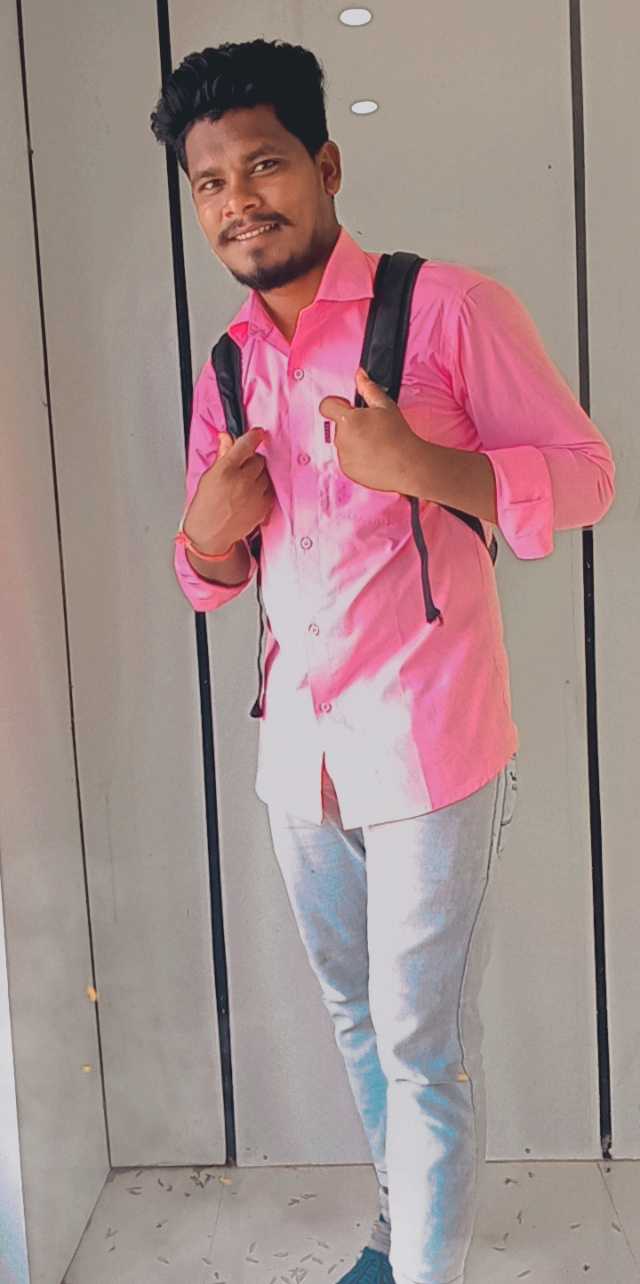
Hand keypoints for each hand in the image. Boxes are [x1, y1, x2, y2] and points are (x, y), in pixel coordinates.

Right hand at [184, 427, 275, 552]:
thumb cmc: (205, 507)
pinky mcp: (263, 507)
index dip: (254, 436)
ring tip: (244, 484)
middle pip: (259, 459)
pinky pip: (270, 489)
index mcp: (226, 470)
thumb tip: (227, 438)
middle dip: (251, 460)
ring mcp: (255, 495)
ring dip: (258, 475)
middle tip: (241, 468)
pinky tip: (250, 494)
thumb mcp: (208, 477)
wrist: (210, 534)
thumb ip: (221, 455)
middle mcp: (242, 481)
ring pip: (266, 474)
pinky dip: (263, 489)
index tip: (257, 433)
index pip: (246, 444)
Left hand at [318, 367, 422, 493]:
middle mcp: (341, 438)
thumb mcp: (385, 406)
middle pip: (338, 425)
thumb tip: (360, 375)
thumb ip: (369, 388)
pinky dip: (357, 456)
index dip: (336, 403)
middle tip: (372, 428)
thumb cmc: (398, 436)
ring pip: (343, 442)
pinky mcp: (347, 470)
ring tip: (375, 443)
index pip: (326, 405)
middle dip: (351, 424)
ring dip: (354, 440)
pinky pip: (347, 458)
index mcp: (348, 420)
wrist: (406, 465)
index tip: (348, 407)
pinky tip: (373, 456)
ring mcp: (343, 456)